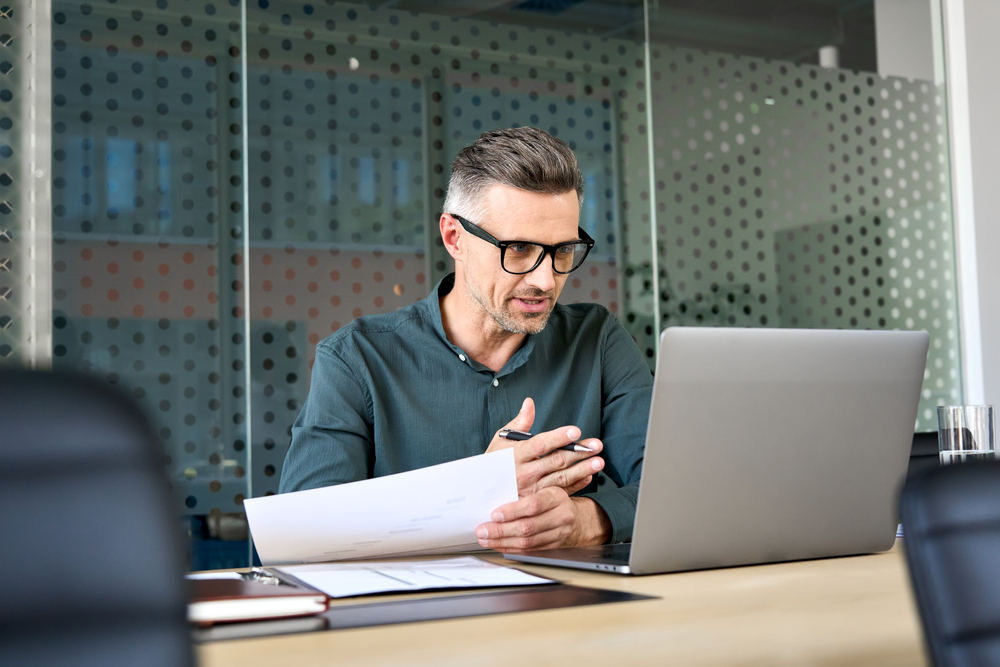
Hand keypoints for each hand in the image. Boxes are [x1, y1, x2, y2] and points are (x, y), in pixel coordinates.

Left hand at [476, 488, 611, 552]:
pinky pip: (529, 550)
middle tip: (483, 530)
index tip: (494, 514)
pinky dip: (511, 548)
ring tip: (486, 539)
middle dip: (501, 530)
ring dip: (503, 541)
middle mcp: (561, 516)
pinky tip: (499, 545)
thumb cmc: (554, 501)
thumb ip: (525, 493)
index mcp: (556, 496)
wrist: (577, 518)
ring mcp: (559, 533)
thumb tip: (495, 497)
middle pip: (528, 526)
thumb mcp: (546, 489)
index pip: (533, 505)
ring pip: (527, 542)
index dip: (512, 511)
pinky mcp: (554, 547)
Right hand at [486, 397, 603, 497]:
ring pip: (561, 478)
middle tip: (597, 445)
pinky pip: (559, 493)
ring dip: (582, 470)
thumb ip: (519, 422)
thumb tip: (530, 402)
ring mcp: (531, 489)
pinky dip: (576, 486)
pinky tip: (589, 477)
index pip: (540, 444)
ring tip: (599, 461)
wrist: (481, 495)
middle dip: (578, 452)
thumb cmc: (493, 463)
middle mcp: (524, 472)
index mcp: (515, 454)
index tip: (576, 431)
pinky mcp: (537, 500)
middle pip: (555, 461)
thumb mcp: (500, 441)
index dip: (558, 437)